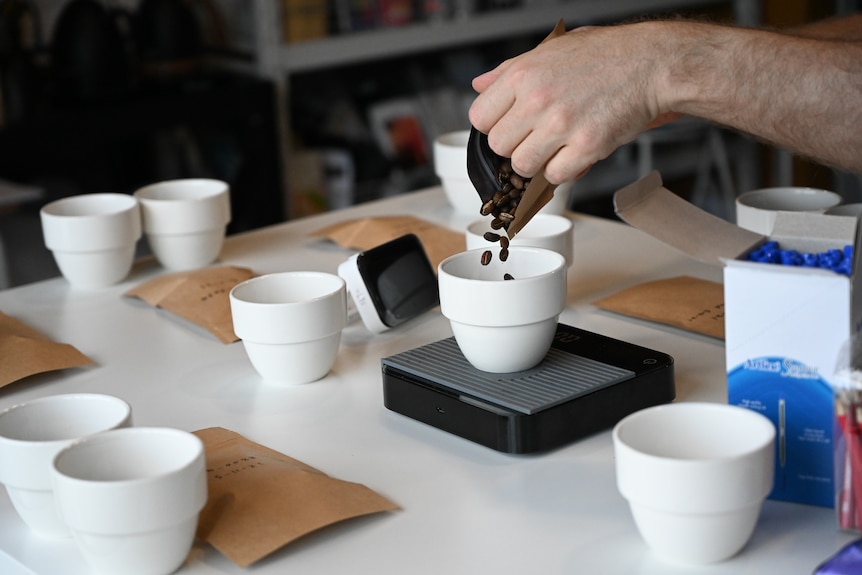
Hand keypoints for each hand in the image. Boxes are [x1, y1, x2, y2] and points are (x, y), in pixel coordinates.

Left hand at [469, 23, 671, 183]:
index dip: (493, 126)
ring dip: (536, 163)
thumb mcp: (550, 50)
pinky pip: (555, 176)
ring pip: (522, 166)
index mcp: (523, 74)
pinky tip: (574, 153)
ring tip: (554, 147)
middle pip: (498, 146)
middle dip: (514, 146)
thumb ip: (509, 70)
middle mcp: (538, 99)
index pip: (480, 117)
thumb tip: (479, 84)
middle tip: (536, 137)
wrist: (651, 63)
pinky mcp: (587, 146)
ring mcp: (562, 125)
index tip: (509, 126)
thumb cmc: (605, 55)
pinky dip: (563, 171)